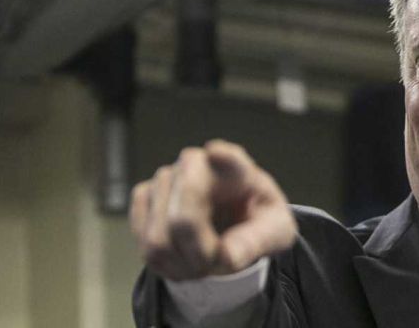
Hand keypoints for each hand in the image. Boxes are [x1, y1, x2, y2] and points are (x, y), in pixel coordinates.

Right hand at [129, 139, 297, 280]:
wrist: (236, 220)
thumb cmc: (258, 221)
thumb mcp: (275, 232)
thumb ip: (256, 242)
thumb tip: (226, 256)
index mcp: (239, 170)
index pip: (230, 159)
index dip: (222, 157)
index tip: (215, 153)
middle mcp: (197, 164)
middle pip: (183, 221)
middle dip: (199, 255)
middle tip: (217, 265)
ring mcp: (166, 179)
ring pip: (157, 238)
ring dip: (180, 264)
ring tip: (203, 264)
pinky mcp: (145, 197)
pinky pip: (143, 241)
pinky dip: (163, 263)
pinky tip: (183, 259)